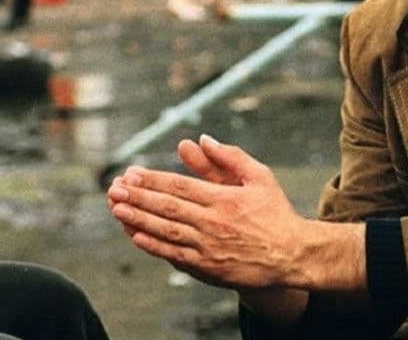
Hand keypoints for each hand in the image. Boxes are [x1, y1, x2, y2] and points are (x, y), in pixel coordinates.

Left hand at [107, 135, 308, 288]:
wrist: (292, 256)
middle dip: (138, 196)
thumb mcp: (260, 177)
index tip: (130, 172)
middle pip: (168, 207)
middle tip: (114, 188)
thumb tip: (202, 139)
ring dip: (138, 220)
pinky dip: (153, 246)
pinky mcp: (208, 268)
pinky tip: (135, 236)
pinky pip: (175, 255)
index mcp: (224, 199)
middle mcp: (213, 223)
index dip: (152, 179)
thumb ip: (230, 157)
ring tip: (117, 208)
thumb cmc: (275, 213)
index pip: (179, 186)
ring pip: (166, 232)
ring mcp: (209, 248)